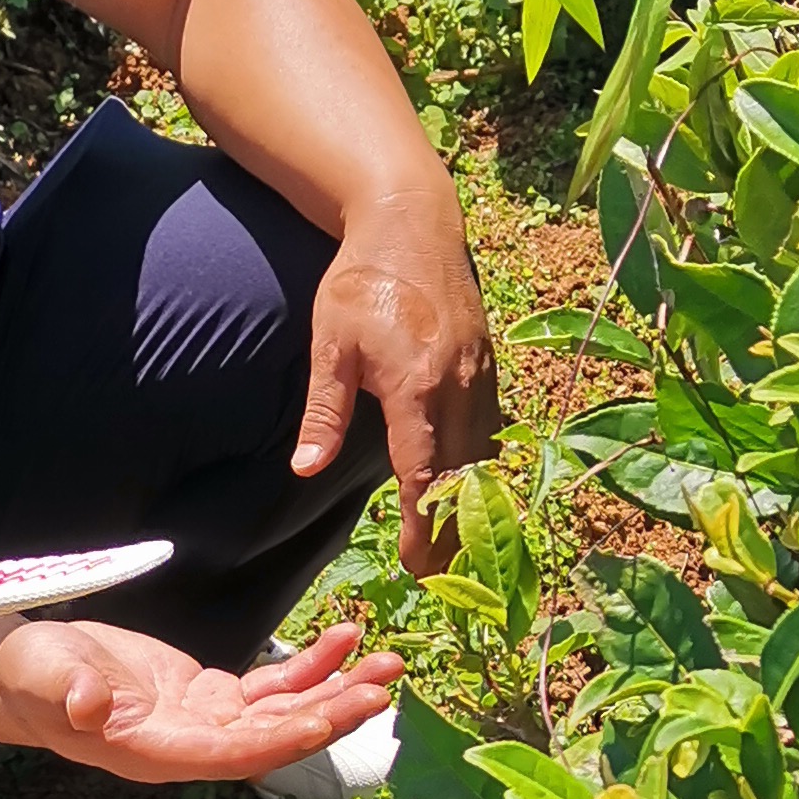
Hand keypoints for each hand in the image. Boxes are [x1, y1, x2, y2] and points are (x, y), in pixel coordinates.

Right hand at [0, 616, 402, 784]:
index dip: (282, 739)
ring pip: (284, 714)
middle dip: (332, 714)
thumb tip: (93, 705)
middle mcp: (194, 748)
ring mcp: (208, 725)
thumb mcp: (44, 677)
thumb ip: (71, 692)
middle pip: (275, 738)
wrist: (32, 677)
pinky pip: (272, 688)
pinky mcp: (213, 699)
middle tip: (384, 687)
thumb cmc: (33, 680)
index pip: (234, 755)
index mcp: (159, 753)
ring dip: (336, 691)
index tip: (328, 717)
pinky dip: (310, 667)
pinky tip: (343, 642)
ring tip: (386, 663)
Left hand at [291, 185, 498, 576]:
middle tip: (446, 578)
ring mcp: (480, 375)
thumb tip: (305, 470)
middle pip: (465, 479)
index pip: (424, 475)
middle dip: (456, 532)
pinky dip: (485, 467)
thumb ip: (324, 412)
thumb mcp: (330, 344)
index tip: (419, 568)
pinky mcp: (489, 365)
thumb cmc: (361, 278)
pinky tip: (476, 492)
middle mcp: (459, 386)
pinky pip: (492, 429)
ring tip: (463, 548)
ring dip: (476, 505)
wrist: (411, 220)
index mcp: (416, 386)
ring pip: (485, 456)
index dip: (424, 527)